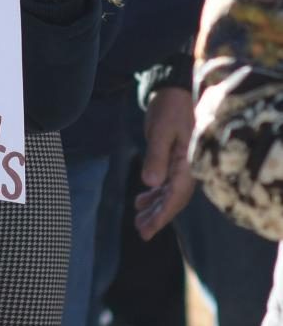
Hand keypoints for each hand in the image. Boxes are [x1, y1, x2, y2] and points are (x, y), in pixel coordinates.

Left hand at [136, 86, 195, 239]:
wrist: (173, 92)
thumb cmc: (169, 109)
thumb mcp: (159, 132)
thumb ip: (156, 157)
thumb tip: (151, 184)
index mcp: (188, 164)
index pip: (176, 195)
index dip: (162, 214)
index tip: (148, 230)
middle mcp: (187, 168)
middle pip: (173, 199)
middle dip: (158, 217)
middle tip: (141, 233)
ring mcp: (181, 165)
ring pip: (168, 193)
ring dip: (155, 208)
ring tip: (138, 222)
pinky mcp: (173, 160)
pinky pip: (165, 183)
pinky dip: (154, 194)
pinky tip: (141, 202)